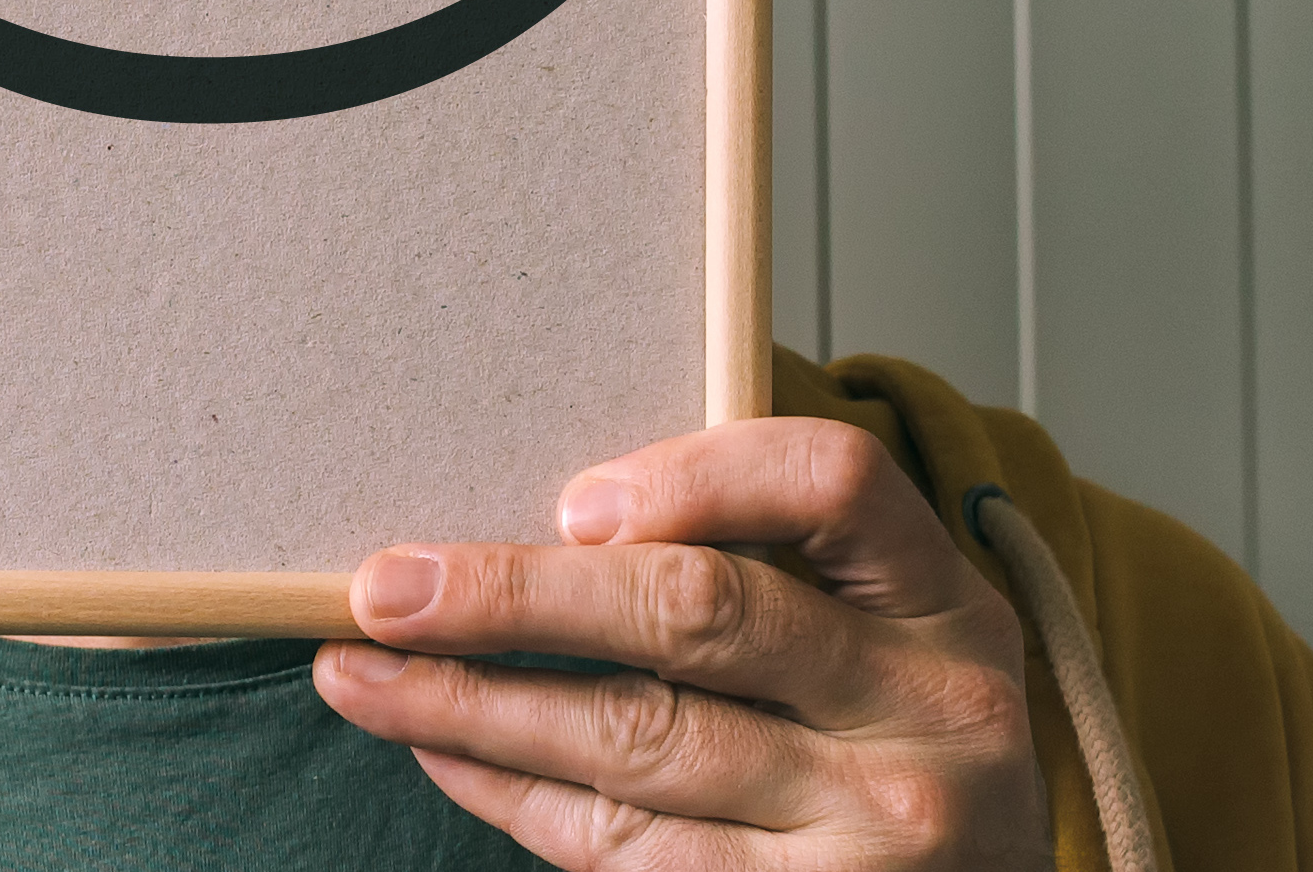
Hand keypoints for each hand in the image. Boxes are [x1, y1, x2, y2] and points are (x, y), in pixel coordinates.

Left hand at [312, 417, 1051, 871]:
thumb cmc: (903, 759)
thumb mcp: (895, 644)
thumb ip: (779, 567)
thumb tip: (553, 523)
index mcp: (949, 604)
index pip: (832, 481)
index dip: (692, 478)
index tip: (571, 503)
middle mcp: (930, 708)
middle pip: (699, 614)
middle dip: (516, 596)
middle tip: (386, 588)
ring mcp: (876, 827)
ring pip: (637, 742)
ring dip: (472, 705)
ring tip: (363, 677)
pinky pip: (628, 846)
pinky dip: (516, 795)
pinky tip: (448, 755)